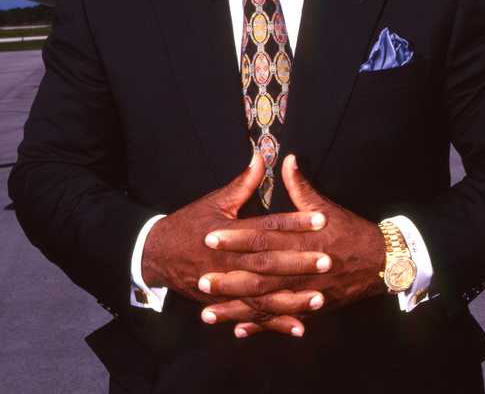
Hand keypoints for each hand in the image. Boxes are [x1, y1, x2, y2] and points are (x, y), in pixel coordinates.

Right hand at [141, 150, 329, 335]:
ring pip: (263, 295)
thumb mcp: (215, 201)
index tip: (321, 219)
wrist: (157, 255)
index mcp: (230, 234)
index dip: (295, 223)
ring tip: (319, 298)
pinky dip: (275, 323)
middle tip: (327, 259)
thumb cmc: (189, 224)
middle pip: (269, 263)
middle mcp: (229, 262)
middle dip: (299, 263)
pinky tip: (299, 327)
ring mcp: (226, 286)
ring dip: (292, 299)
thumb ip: (242, 183)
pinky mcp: (225, 303)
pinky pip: (253, 315)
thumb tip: (261, 157)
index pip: (268, 227)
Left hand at [200, 154, 387, 337]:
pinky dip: (260, 326)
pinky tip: (238, 331)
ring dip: (237, 309)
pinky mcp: (310, 307)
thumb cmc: (351, 231)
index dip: (236, 237)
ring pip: (266, 303)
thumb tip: (286, 159)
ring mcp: (305, 292)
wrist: (381, 262)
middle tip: (201, 281)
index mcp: (301, 239)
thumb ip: (301, 187)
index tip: (210, 237)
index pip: (262, 237)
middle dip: (229, 280)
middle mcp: (300, 268)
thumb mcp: (326, 206)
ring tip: (208, 314)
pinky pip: (281, 318)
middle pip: (259, 275)